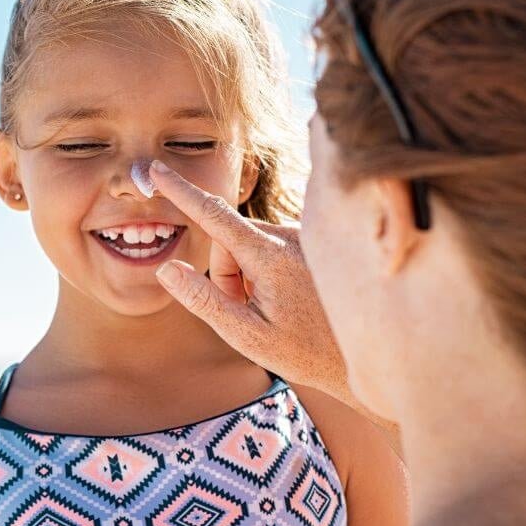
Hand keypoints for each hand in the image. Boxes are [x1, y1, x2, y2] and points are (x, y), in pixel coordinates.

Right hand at [147, 160, 370, 420]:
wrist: (369, 355)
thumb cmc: (306, 353)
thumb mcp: (246, 336)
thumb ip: (204, 300)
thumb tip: (167, 268)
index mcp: (271, 257)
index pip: (214, 215)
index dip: (180, 191)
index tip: (156, 169)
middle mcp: (291, 237)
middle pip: (228, 241)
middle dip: (226, 274)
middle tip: (248, 312)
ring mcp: (304, 238)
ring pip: (248, 245)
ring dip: (248, 275)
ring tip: (275, 310)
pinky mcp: (312, 243)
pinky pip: (270, 247)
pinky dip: (267, 271)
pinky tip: (291, 300)